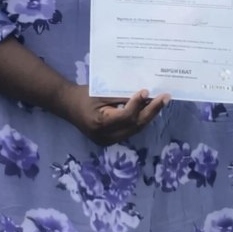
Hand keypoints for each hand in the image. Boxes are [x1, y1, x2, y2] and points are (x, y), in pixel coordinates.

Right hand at [55, 84, 169, 143]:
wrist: (67, 105)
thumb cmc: (83, 95)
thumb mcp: (101, 92)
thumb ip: (122, 96)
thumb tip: (145, 94)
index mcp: (99, 123)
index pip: (126, 116)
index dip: (138, 104)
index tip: (146, 90)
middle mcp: (104, 136)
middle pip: (134, 125)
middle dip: (152, 111)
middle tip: (165, 97)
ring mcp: (107, 141)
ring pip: (135, 129)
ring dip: (149, 116)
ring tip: (161, 102)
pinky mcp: (110, 140)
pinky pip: (130, 130)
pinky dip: (140, 120)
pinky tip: (149, 109)